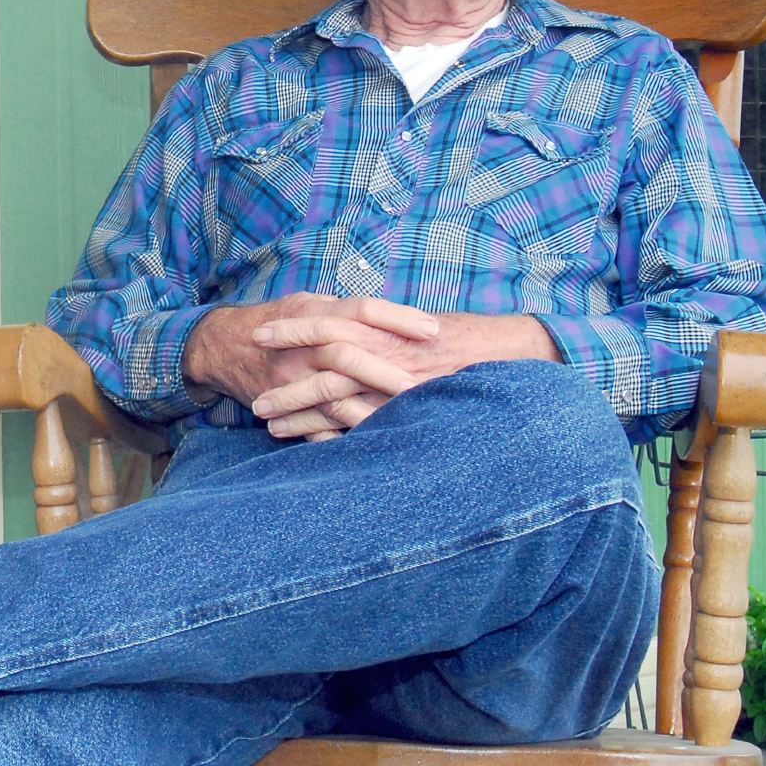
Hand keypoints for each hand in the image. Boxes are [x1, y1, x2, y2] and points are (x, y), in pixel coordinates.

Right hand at [183, 295, 442, 440]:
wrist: (222, 346)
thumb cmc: (274, 320)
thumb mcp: (306, 302)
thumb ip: (342, 309)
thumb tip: (387, 314)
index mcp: (314, 314)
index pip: (362, 310)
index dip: (399, 318)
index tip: (434, 329)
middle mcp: (302, 345)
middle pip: (348, 353)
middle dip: (386, 368)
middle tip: (422, 381)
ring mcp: (290, 377)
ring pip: (332, 392)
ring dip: (369, 404)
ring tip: (403, 414)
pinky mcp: (281, 404)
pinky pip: (313, 424)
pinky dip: (339, 433)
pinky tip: (369, 440)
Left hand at [247, 306, 558, 438]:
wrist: (514, 358)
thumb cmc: (465, 342)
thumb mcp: (416, 329)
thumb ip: (381, 330)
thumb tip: (348, 328)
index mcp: (386, 327)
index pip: (328, 320)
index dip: (291, 327)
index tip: (259, 333)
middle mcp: (389, 353)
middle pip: (322, 358)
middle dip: (283, 370)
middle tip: (251, 386)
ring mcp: (398, 385)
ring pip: (334, 396)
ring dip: (296, 409)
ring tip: (265, 419)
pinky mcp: (407, 413)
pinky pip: (359, 429)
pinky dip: (327, 437)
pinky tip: (303, 446)